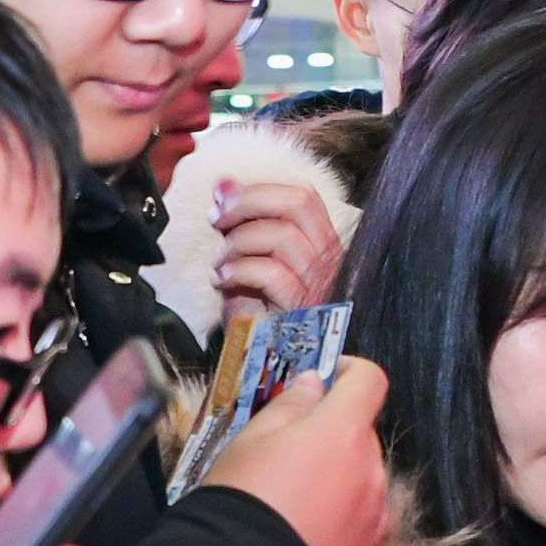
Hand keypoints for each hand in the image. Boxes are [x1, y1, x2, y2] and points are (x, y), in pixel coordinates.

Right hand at [194, 358, 395, 545]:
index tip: (324, 380)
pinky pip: (359, 517)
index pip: (369, 381)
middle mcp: (371, 469)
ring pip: (361, 476)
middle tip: (286, 451)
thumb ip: (290, 405)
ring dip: (336, 476)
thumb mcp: (250, 439)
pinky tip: (303, 530)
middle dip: (332, 433)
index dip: (349, 373)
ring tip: (290, 500)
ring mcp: (375, 513)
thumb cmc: (243, 502)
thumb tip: (314, 385)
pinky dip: (339, 514)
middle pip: (361, 433)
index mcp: (343, 432)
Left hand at [208, 176, 347, 322]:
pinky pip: (273, 274)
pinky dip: (239, 271)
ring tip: (220, 262)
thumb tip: (224, 183)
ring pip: (283, 236)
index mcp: (320, 243)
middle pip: (298, 204)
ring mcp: (320, 285)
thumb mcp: (248, 258)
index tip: (222, 197)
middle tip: (216, 219)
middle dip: (249, 202)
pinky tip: (223, 280)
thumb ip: (241, 220)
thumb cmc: (258, 311)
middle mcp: (329, 260)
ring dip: (239, 242)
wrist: (264, 362)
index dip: (259, 188)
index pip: (303, 196)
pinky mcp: (304, 310)